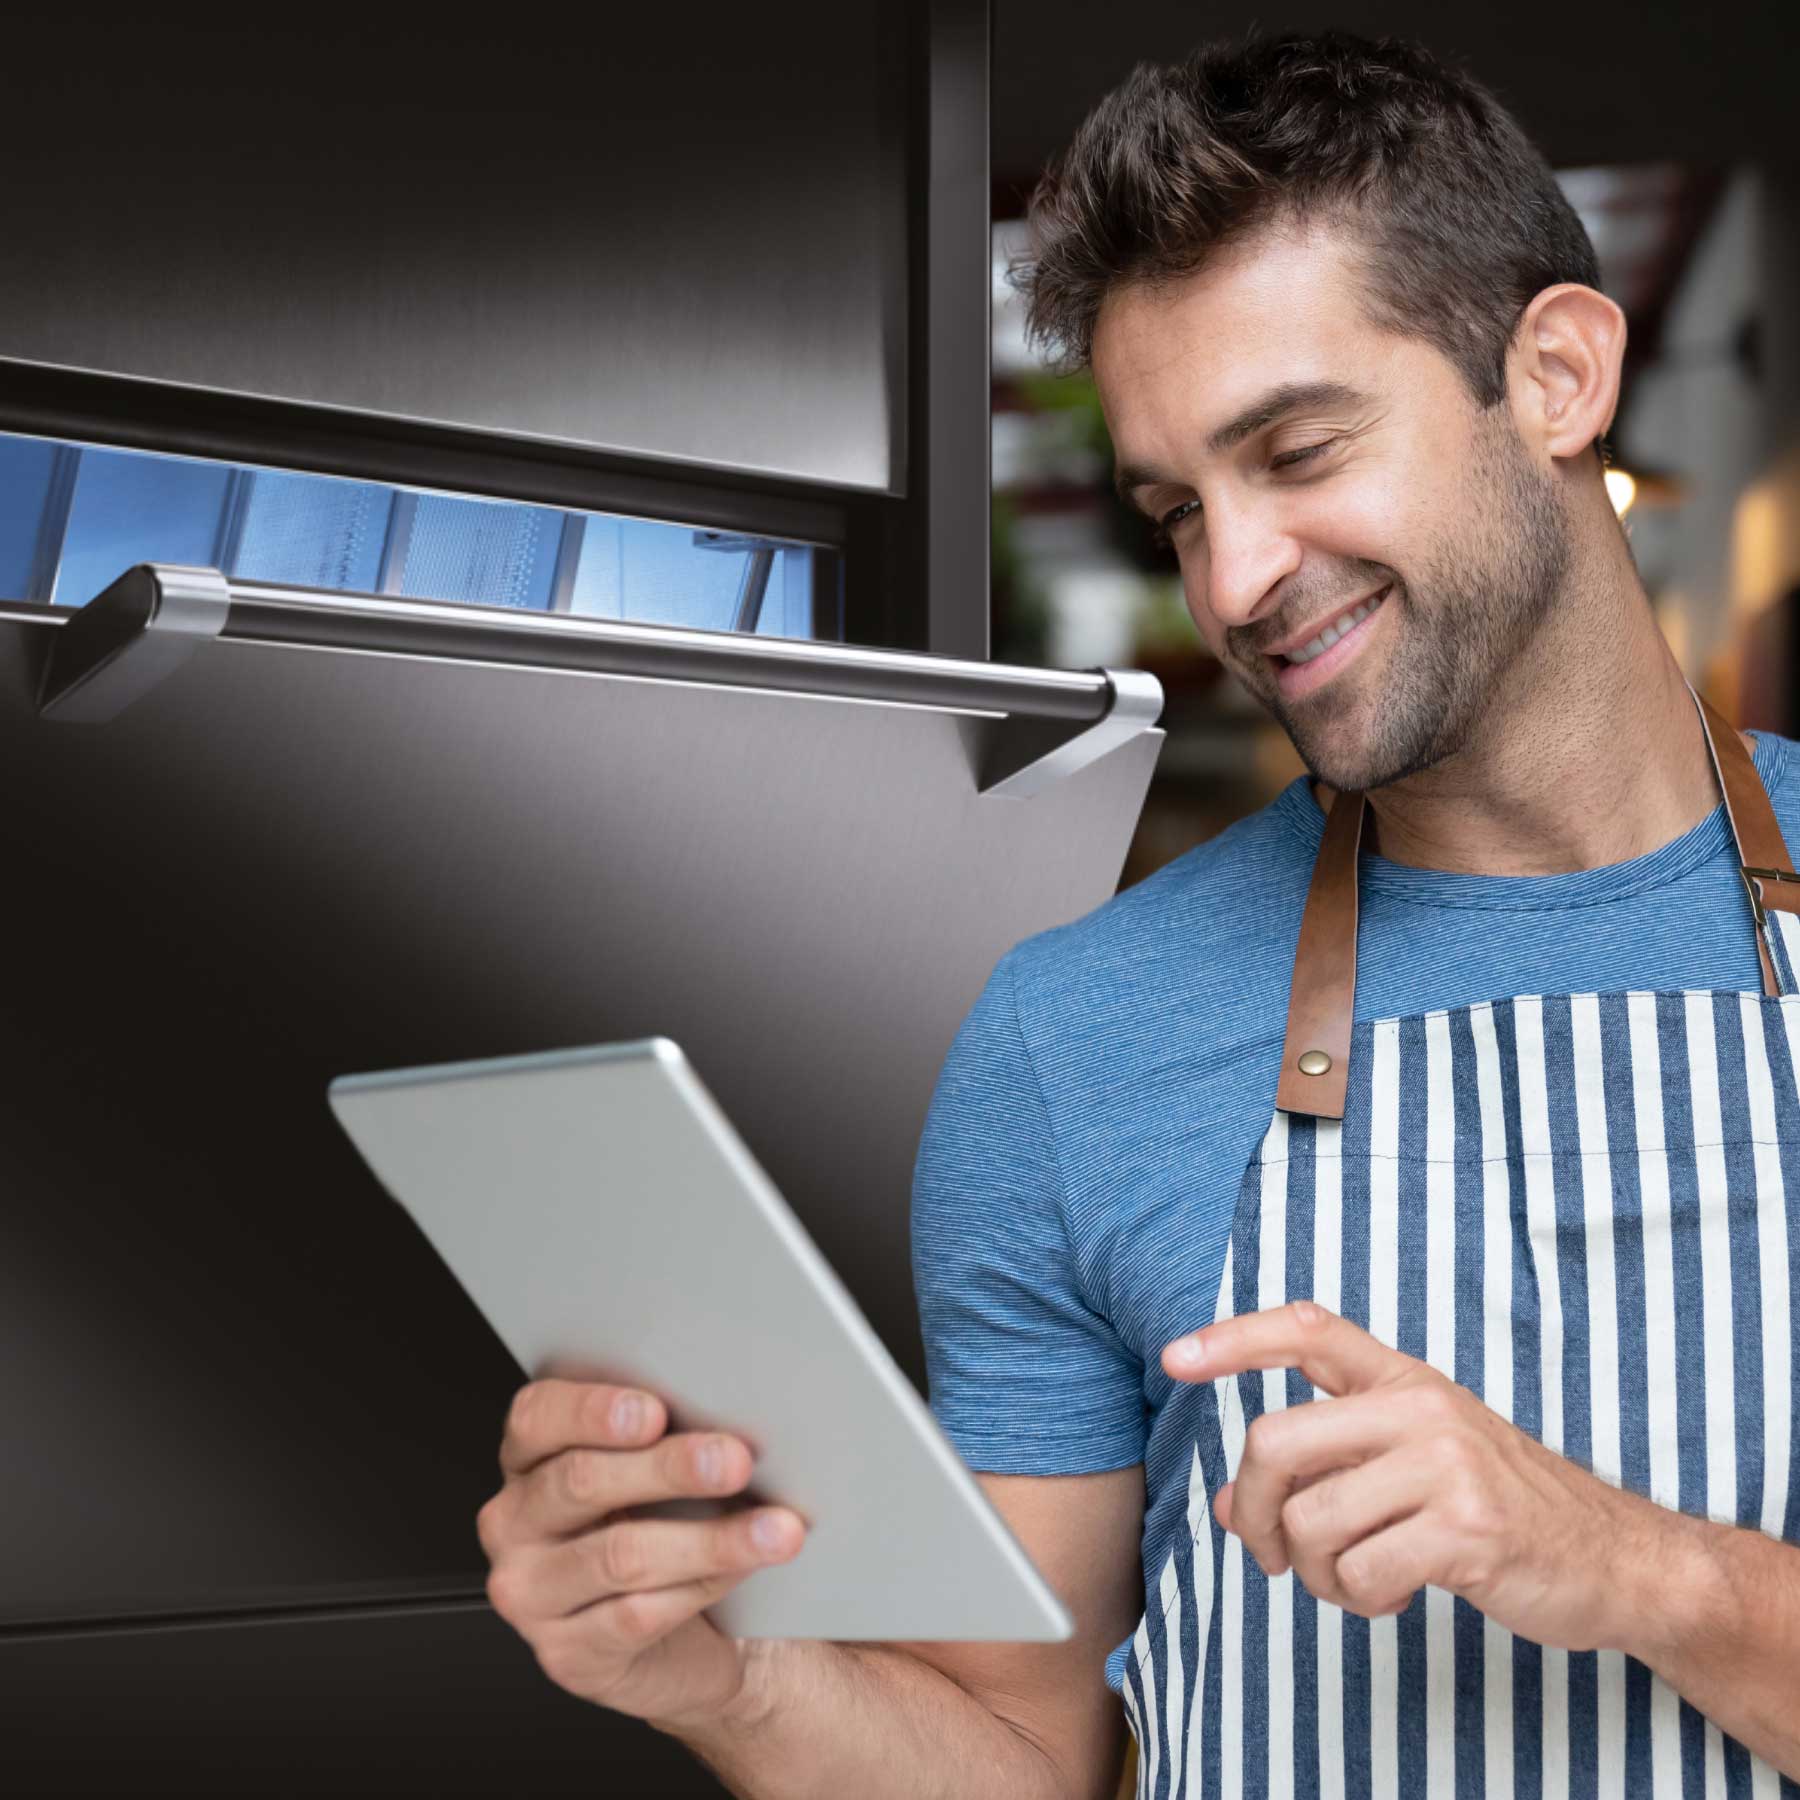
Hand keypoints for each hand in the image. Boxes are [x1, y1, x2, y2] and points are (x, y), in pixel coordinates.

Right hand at [478, 1379, 806, 1727]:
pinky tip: (745, 1568)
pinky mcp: (568, 1655)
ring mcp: (532, 1595)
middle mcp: (515, 1524)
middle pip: (582, 1481)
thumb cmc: (666, 1528)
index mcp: (529, 1459)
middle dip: (668, 1468)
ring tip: (772, 1528)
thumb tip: (722, 1417)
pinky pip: (638, 1615)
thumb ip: (664, 1439)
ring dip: (708, 1539)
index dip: (591, 1410)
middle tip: (736, 1461)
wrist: (684, 1638)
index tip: (655, 1410)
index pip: (536, 1418)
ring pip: (620, 1555)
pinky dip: (703, 1586)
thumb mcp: (655, 1475)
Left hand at [1161, 1302, 1656, 1651]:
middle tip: (1270, 1554)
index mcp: (1404, 1380)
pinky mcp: (1468, 1531)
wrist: (1618, 1561)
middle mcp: (1420, 1408)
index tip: (1174, 1359)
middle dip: (1251, 1510)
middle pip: (1274, 1442)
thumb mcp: (1410, 1468)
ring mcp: (1447, 1466)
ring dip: (1313, 1573)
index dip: (1233, 1339)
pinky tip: (1392, 1597)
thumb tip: (1225, 1508)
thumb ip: (1322, 1472)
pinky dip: (1359, 1601)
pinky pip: (1361, 1572)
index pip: (1307, 1328)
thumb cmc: (1498, 1510)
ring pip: (1310, 1521)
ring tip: (1351, 1581)